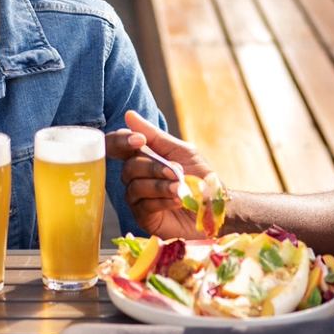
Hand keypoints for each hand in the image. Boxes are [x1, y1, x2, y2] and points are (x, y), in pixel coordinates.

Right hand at [112, 111, 213, 239]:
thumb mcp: (181, 151)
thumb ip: (154, 136)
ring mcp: (138, 198)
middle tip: (175, 172)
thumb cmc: (200, 177)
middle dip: (153, 168)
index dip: (121, 141)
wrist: (215, 206)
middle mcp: (136, 177)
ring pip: (135, 187)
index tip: (140, 141)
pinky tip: (178, 201)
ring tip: (180, 188)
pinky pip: (143, 206)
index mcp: (143, 157)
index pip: (118, 145)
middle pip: (128, 167)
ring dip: (160, 186)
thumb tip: (129, 115)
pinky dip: (162, 201)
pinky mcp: (143, 218)